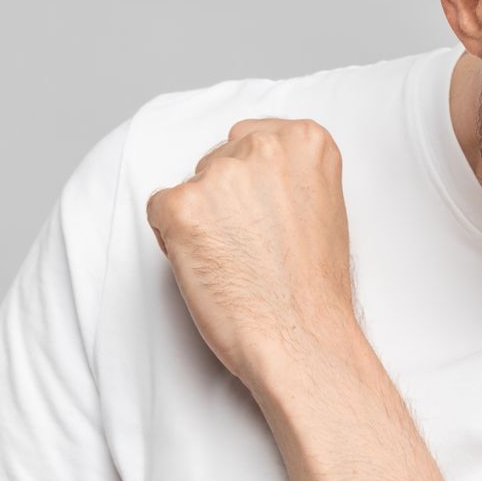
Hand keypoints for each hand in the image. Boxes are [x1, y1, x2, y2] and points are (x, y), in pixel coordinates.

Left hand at [144, 117, 359, 390]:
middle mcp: (263, 146)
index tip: (262, 218)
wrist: (301, 339)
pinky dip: (173, 242)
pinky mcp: (182, 206)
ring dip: (199, 222)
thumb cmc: (313, 290)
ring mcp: (219, 175)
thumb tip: (252, 176)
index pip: (249, 141)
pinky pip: (158, 212)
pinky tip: (208, 269)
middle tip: (248, 248)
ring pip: (188, 188)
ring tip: (231, 262)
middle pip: (216, 161)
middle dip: (223, 201)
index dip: (250, 187)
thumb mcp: (323, 207)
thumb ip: (289, 176)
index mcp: (306, 140)